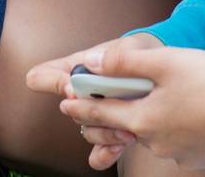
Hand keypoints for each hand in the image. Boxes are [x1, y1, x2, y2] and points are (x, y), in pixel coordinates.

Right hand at [26, 34, 165, 169]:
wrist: (160, 70)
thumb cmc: (136, 53)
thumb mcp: (125, 49)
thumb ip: (109, 57)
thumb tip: (90, 72)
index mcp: (76, 69)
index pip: (45, 75)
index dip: (52, 82)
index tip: (71, 89)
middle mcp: (81, 95)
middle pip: (71, 110)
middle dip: (88, 112)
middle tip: (107, 110)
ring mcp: (96, 117)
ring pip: (87, 132)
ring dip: (104, 133)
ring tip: (126, 129)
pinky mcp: (111, 135)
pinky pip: (98, 155)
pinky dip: (105, 154)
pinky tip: (119, 147)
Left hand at [57, 46, 204, 172]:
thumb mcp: (167, 61)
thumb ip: (126, 61)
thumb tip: (95, 60)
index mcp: (143, 119)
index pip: (101, 114)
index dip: (81, 106)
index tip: (65, 104)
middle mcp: (156, 142)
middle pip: (125, 128)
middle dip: (110, 118)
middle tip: (102, 105)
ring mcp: (179, 153)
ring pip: (152, 135)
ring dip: (147, 121)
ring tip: (155, 102)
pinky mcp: (200, 156)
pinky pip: (177, 142)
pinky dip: (173, 129)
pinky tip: (186, 114)